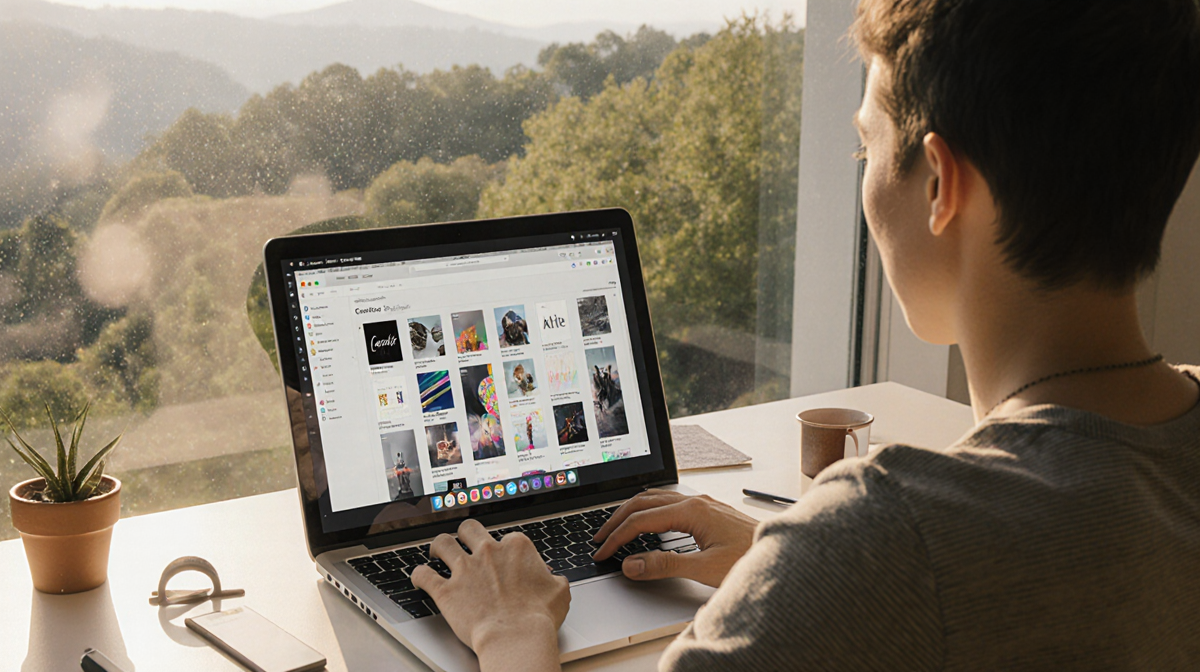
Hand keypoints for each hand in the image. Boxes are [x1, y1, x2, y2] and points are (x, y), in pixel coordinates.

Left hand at [411, 520, 568, 671]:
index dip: (504, 549)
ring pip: (443, 543)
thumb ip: (554, 580)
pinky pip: (423, 575)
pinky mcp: (446, 590)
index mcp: (516, 547)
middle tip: (465, 542)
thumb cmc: (538, 617)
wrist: (516, 637)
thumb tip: (553, 580)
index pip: (506, 537)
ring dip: (438, 546)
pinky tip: (418, 576)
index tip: (503, 560)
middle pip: (470, 529)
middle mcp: (487, 552)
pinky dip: (418, 575)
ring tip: (437, 551)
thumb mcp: (559, 592)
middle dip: (466, 534)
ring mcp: (465, 569)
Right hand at [592, 489, 756, 587]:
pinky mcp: (708, 511)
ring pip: (655, 498)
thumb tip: (632, 563)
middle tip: (599, 539)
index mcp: (692, 511)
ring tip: (616, 528)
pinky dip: (649, 511)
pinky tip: (648, 523)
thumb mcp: (705, 568)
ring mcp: (702, 504)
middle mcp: (695, 502)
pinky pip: (668, 502)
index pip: (641, 520)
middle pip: (643, 501)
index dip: (617, 537)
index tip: (602, 552)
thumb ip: (665, 565)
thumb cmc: (750, 560)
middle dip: (617, 520)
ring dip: (632, 512)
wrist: (784, 556)